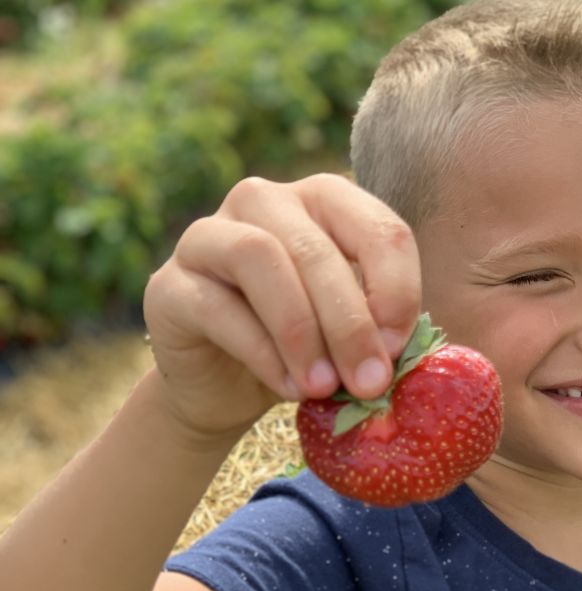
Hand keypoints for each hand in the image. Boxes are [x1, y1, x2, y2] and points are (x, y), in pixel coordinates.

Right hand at [143, 173, 421, 444]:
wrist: (226, 389)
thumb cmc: (305, 351)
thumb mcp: (352, 335)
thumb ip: (380, 330)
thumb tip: (403, 353)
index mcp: (325, 202)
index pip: (378, 227)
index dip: (396, 289)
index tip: (399, 348)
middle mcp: (264, 201)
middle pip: (317, 248)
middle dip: (350, 323)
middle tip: (369, 383)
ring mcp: (208, 235)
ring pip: (260, 257)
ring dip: (301, 330)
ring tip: (323, 387)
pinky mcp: (169, 284)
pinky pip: (218, 307)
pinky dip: (262, 352)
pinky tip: (288, 389)